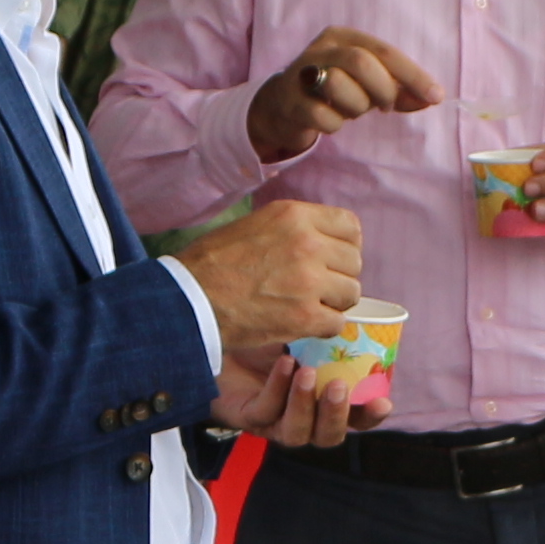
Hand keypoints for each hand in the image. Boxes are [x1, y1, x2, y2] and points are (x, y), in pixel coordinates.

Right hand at [181, 194, 363, 348]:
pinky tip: (303, 323)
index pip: (350, 226)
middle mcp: (308, 244)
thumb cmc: (213, 263)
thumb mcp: (256, 224)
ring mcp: (309, 282)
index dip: (344, 245)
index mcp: (295, 216)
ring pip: (351, 293)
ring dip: (333, 302)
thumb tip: (323, 242)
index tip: (331, 258)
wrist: (190, 299)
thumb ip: (294, 229)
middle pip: (354, 261)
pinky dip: (323, 327)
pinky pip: (337, 323)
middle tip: (314, 286)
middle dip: (338, 275)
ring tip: (308, 304)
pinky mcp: (305, 317)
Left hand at [210, 344, 368, 446]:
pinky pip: (266, 411)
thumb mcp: (303, 330)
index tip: (383, 402)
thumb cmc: (267, 334)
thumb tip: (357, 303)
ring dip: (305, 405)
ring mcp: (274, 422)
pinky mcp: (247, 417)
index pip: (355, 420)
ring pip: (297, 433)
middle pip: (328, 436)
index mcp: (323, 403)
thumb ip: (330, 329)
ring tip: (307, 372)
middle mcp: (302, 419)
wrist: (217, 335)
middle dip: (337, 414)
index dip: (370, 416)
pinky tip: (284, 363)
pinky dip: (277, 388)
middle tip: (339, 386)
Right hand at [246, 29, 437, 162]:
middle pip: (363, 64)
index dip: (413, 75)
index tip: (435, 96)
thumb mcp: (366, 84)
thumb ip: (399, 89)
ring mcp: (302, 74)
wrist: (280, 108)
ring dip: (355, 108)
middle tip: (383, 107)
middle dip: (382, 90)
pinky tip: (328, 119)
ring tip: (348, 109)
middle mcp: (321, 49)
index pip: (385, 51)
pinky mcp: (290, 102)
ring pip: (343, 88)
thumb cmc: (332, 92)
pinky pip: (327, 118)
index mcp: (343, 37)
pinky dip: (335, 125)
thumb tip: (432, 98)